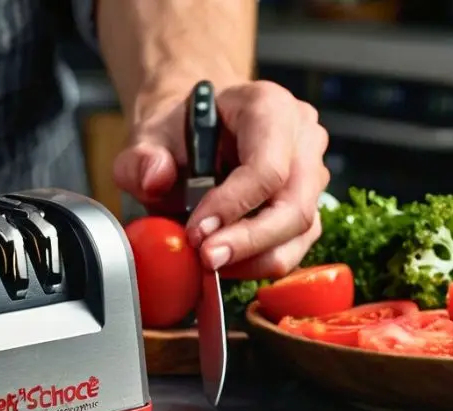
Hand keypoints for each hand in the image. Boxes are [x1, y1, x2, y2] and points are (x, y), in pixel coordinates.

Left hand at [112, 80, 329, 279]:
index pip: (268, 166)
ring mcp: (312, 171)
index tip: (197, 231)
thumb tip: (156, 179)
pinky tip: (225, 261)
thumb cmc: (177, 134)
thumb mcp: (147, 139)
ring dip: (254, 258)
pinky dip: (259, 261)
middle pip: (294, 206)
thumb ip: (140, 158)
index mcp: (268, 106)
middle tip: (206, 259)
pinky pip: (295, 245)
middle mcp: (302, 136)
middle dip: (248, 242)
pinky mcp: (309, 204)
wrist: (192, 137)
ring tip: (210, 262)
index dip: (233, 206)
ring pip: (301, 232)